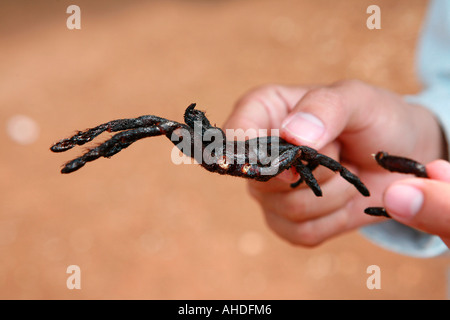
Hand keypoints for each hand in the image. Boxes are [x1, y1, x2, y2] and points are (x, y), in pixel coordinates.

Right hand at [224, 80, 444, 245]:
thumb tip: (292, 135)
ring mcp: (269, 191)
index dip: (254, 152)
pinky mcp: (285, 221)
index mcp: (262, 113)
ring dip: (333, 193)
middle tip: (340, 150)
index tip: (291, 158)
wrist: (397, 155)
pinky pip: (302, 232)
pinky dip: (335, 218)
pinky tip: (344, 196)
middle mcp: (258, 154)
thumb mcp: (356, 99)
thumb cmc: (371, 119)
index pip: (234, 135)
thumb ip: (324, 108)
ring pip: (289, 209)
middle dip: (315, 169)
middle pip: (265, 179)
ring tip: (346, 171)